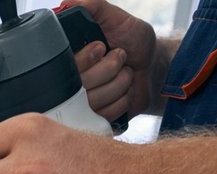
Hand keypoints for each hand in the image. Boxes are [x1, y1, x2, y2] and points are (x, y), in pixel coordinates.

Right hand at [59, 0, 159, 120]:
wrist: (153, 68)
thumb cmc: (135, 43)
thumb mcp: (117, 18)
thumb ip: (94, 6)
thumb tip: (67, 3)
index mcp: (71, 58)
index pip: (63, 66)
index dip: (86, 58)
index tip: (102, 47)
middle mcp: (72, 82)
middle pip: (80, 85)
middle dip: (110, 67)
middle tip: (120, 57)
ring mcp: (83, 104)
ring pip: (94, 101)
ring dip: (119, 83)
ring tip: (125, 73)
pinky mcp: (96, 119)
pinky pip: (104, 115)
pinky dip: (122, 100)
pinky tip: (126, 91)